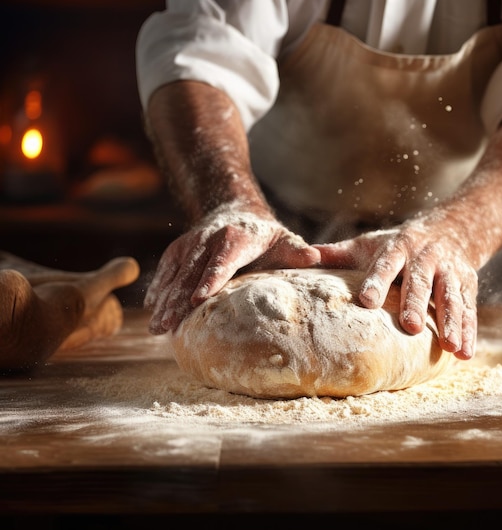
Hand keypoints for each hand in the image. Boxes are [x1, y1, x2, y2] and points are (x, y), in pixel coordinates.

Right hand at [145, 201, 320, 333]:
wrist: (235, 209)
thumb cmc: (264, 234)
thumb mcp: (283, 238)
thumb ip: (296, 250)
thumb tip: (315, 257)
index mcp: (236, 238)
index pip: (222, 261)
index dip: (210, 279)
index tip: (198, 300)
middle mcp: (208, 239)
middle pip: (191, 273)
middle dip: (178, 300)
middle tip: (168, 326)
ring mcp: (190, 243)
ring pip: (175, 273)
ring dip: (164, 300)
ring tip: (157, 327)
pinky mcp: (178, 249)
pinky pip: (166, 269)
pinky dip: (158, 287)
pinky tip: (152, 308)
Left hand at [315, 213, 477, 359]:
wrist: (451, 228)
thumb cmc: (400, 244)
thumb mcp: (371, 242)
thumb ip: (340, 252)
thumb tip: (305, 256)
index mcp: (398, 248)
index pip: (386, 264)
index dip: (376, 281)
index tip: (366, 302)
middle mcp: (426, 258)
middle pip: (421, 282)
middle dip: (417, 303)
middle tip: (410, 327)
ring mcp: (450, 272)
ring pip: (451, 297)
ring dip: (451, 321)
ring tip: (449, 346)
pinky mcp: (468, 285)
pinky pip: (469, 309)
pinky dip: (469, 331)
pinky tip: (465, 353)